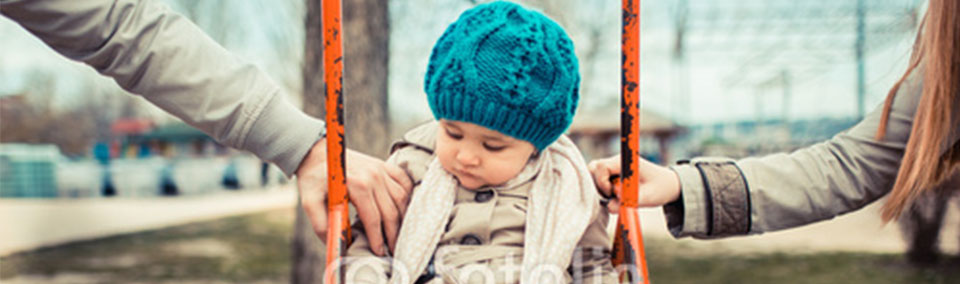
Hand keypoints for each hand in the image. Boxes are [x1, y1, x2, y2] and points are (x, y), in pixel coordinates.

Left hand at [295, 138, 413, 255]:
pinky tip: (403, 210)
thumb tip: (336, 245)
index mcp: (357, 184)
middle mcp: (373, 175)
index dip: (377, 238)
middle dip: (393, 234)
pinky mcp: (384, 165)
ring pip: (402, 199)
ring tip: (398, 234)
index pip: (373, 218)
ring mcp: (381, 169)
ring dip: (402, 218)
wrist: (317, 153)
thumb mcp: (309, 202)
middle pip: (391, 211)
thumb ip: (322, 225)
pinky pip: (404, 182)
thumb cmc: (314, 178)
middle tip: (392, 250)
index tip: (379, 252)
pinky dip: (407, 197)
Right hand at [587, 154, 681, 213]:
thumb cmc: (660, 188)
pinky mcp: (612, 175)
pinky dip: (603, 192)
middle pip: (593, 169)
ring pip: (594, 176)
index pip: (601, 167)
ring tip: (616, 197)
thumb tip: (609, 207)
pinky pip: (598, 181)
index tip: (613, 194)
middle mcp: (616, 162)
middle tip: (612, 196)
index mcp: (624, 162)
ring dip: (601, 190)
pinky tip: (615, 197)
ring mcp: (613, 168)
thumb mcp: (648, 198)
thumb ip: (629, 202)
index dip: (602, 182)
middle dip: (598, 186)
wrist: (668, 185)